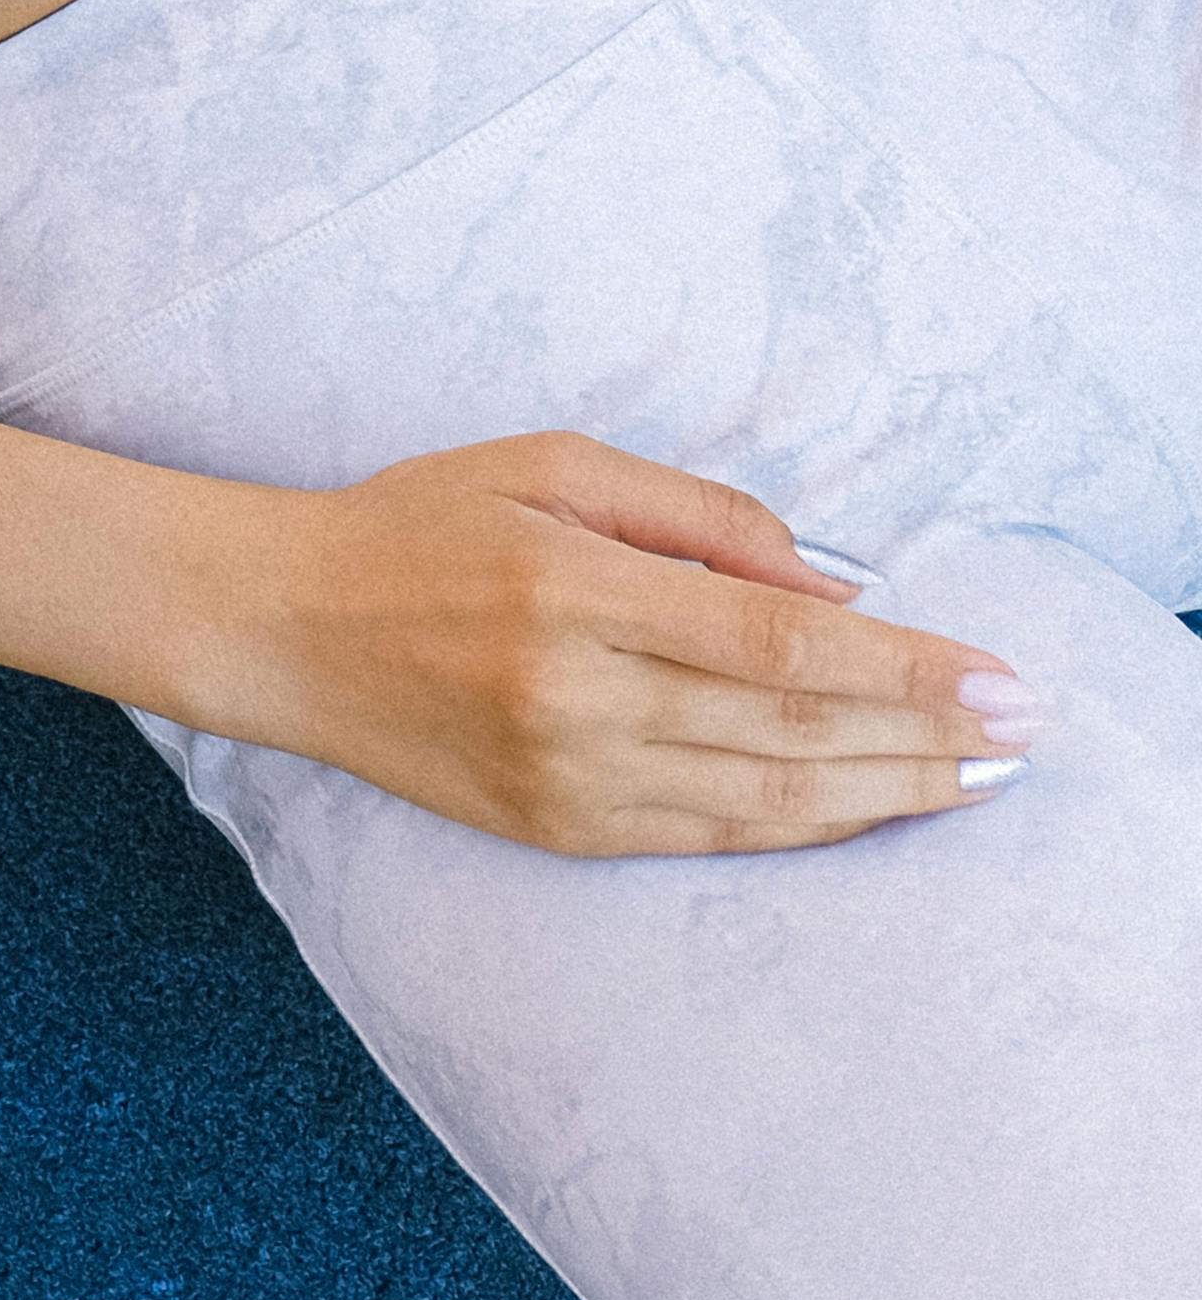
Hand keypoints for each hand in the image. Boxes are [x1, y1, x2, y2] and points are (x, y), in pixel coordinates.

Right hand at [220, 434, 1043, 853]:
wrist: (276, 627)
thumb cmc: (412, 525)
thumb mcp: (545, 463)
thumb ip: (695, 514)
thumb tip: (834, 583)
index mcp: (567, 583)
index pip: (777, 640)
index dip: (903, 666)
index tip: (997, 678)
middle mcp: (569, 691)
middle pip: (792, 727)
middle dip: (927, 734)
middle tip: (1022, 732)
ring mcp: (562, 774)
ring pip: (767, 797)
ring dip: (889, 792)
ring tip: (973, 777)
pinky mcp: (552, 828)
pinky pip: (711, 836)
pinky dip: (806, 823)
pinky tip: (867, 804)